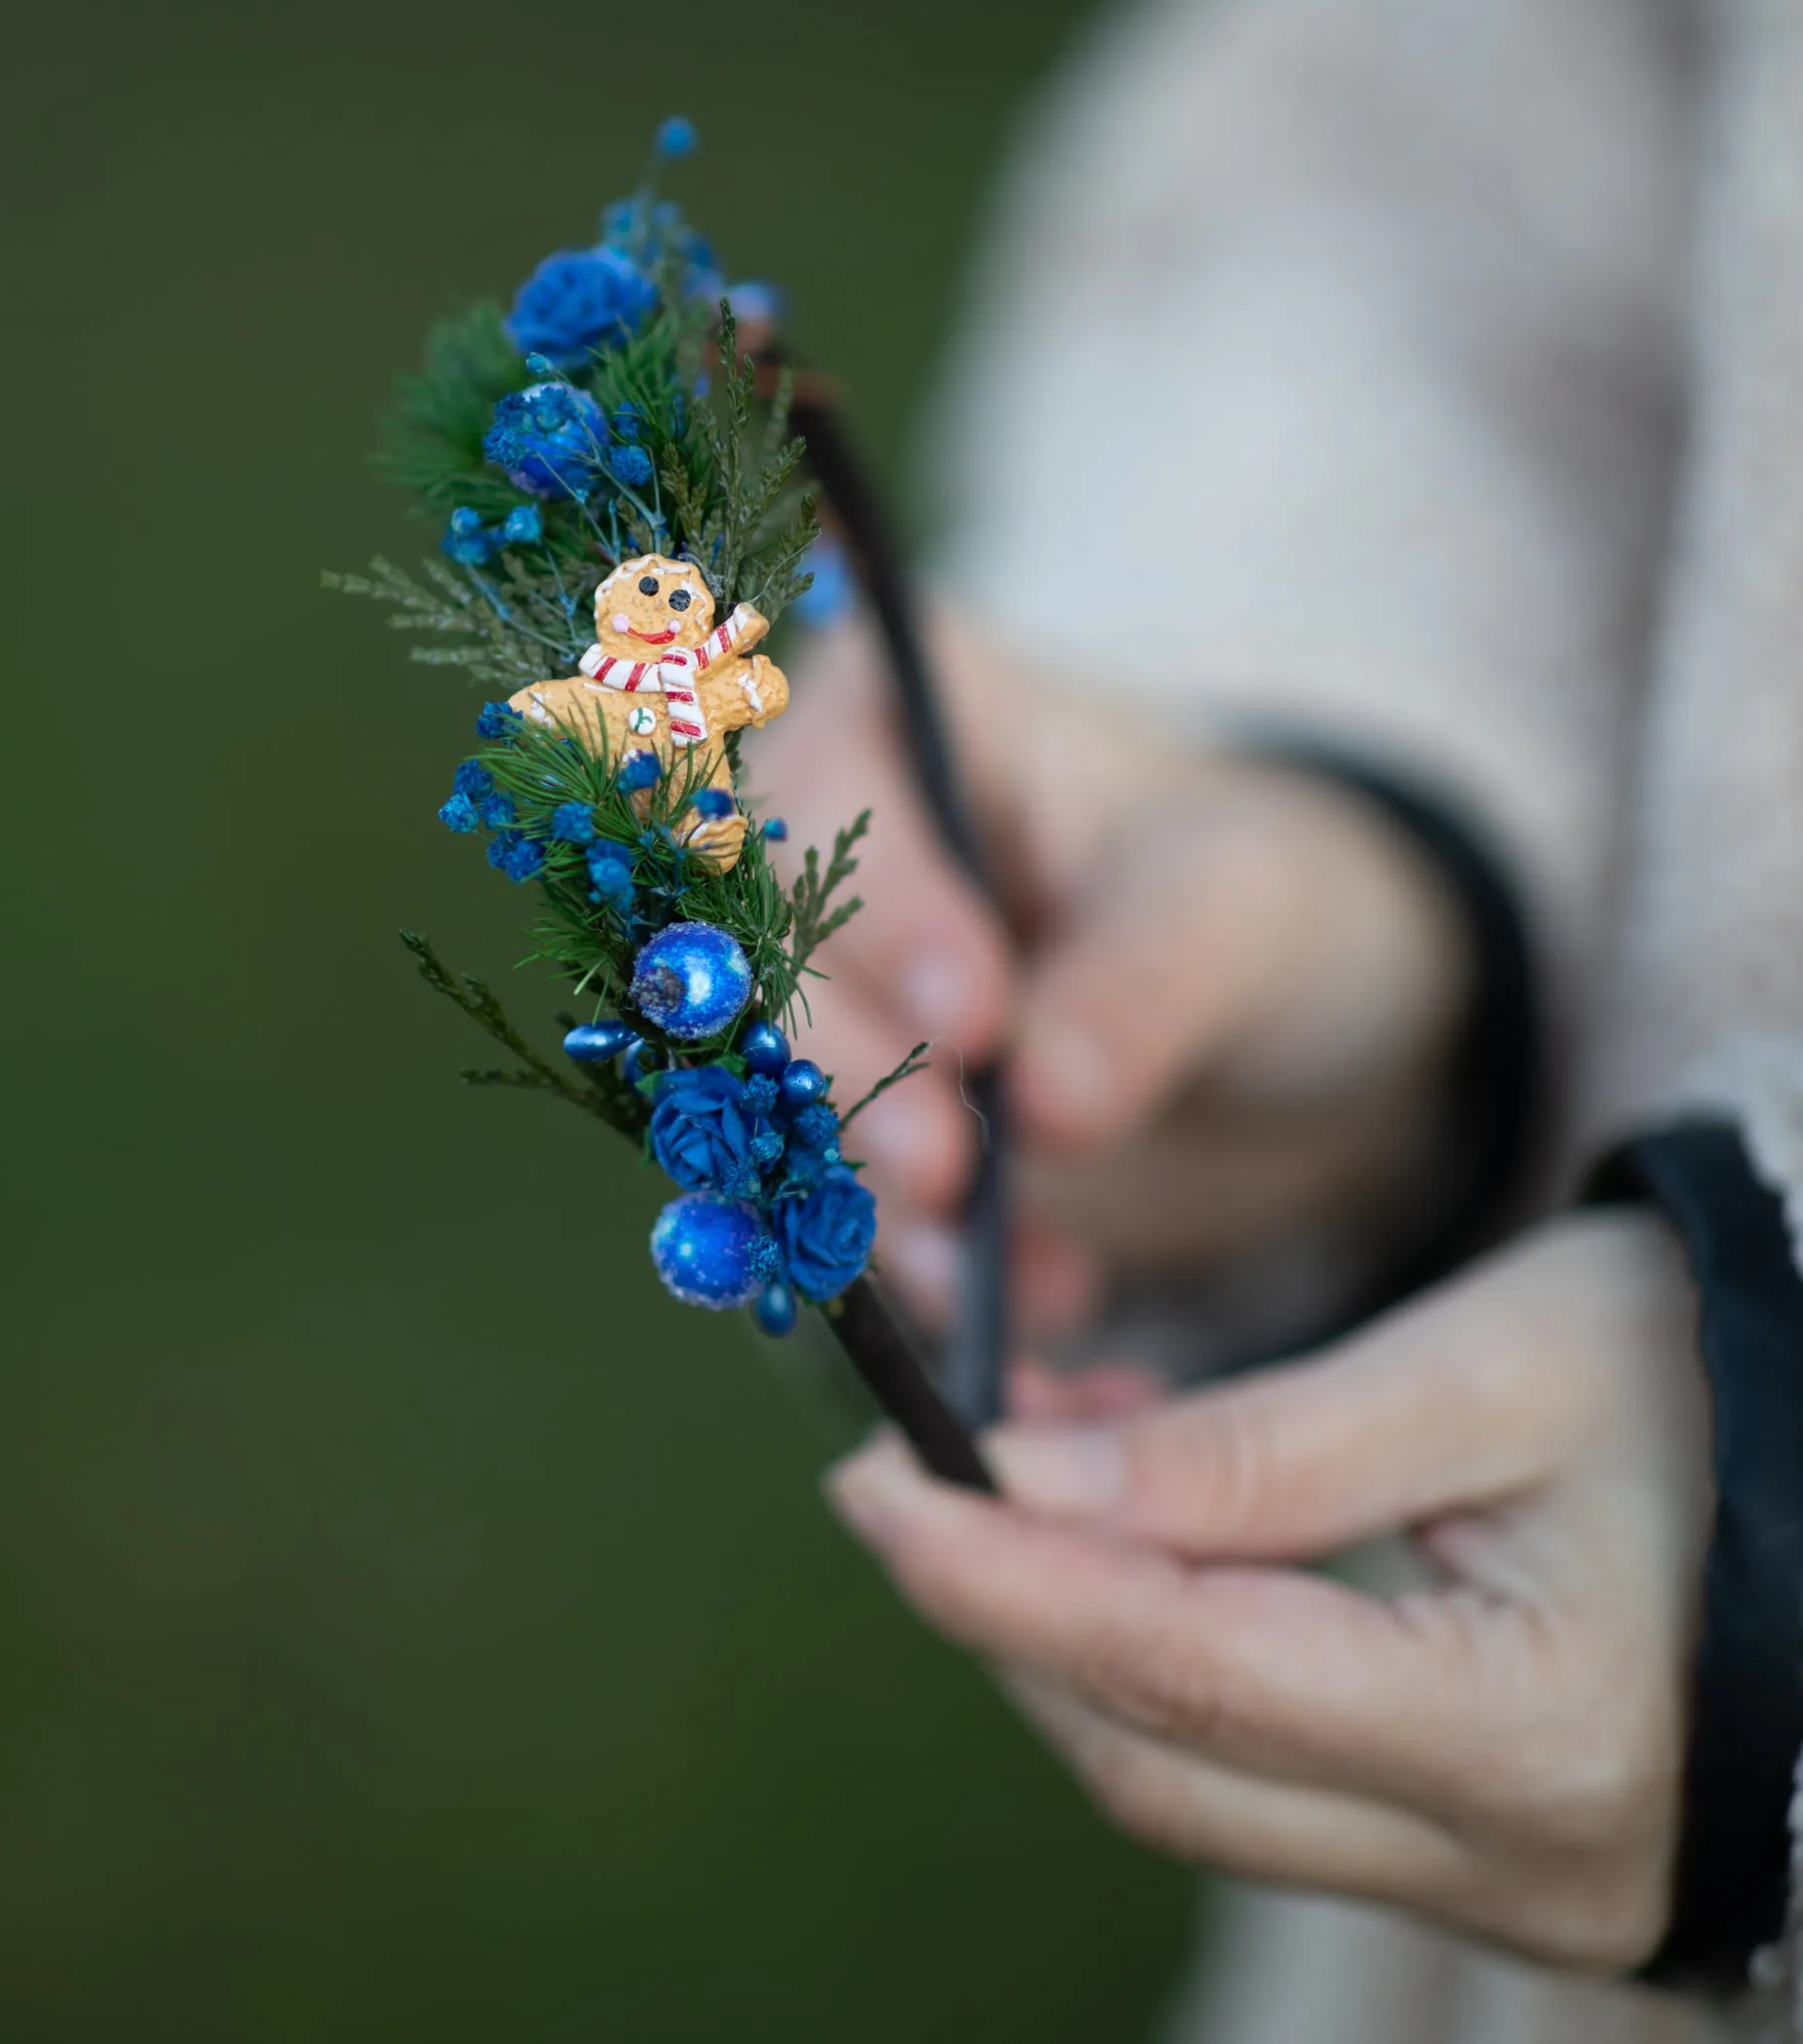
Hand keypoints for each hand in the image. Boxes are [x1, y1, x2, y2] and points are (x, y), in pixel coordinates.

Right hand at [745, 606, 1474, 1333]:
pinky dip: (923, 1284)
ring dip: (883, 1211)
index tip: (977, 1019)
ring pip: (776, 1104)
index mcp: (895, 713)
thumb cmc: (1256, 894)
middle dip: (850, 1081)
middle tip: (942, 1175)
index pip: (829, 797)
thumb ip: (1145, 981)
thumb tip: (1046, 1098)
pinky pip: (829, 1215)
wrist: (1280, 1021)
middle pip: (764, 962)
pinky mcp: (837, 1132)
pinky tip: (1039, 1330)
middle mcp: (814, 848)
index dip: (881, 913)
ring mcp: (816, 999)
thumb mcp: (1239, 907)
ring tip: (1029, 1284)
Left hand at [828, 1214, 1711, 1969]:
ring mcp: (1510, 1903)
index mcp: (1533, 1738)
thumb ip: (1252, 1448)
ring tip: (1023, 1469)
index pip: (1186, 1671)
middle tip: (903, 1477)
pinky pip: (1277, 1797)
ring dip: (1081, 1645)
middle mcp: (1518, 1871)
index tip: (871, 1480)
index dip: (1006, 1577)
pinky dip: (1175, 1673)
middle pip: (1167, 1766)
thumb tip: (1013, 1479)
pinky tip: (1138, 1538)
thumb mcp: (1494, 1367)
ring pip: (1205, 1798)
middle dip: (1011, 1622)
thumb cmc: (1725, 1385)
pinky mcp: (1493, 1879)